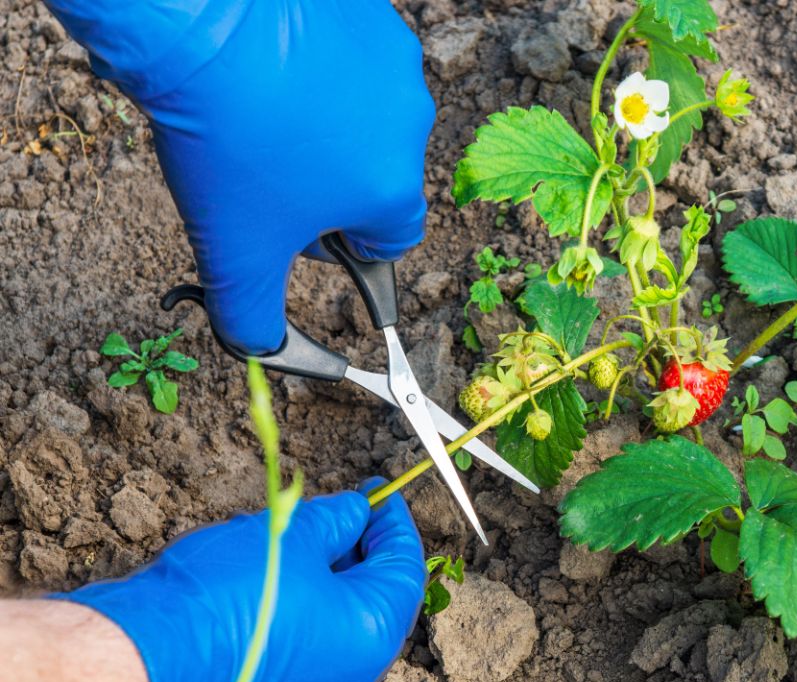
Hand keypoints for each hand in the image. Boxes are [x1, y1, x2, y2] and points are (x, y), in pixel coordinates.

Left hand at [44, 0, 435, 353]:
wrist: (201, 20)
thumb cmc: (227, 137)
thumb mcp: (233, 248)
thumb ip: (252, 316)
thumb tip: (262, 350)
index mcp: (393, 191)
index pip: (391, 242)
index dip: (340, 246)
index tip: (296, 228)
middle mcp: (412, 127)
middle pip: (376, 177)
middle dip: (327, 184)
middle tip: (263, 170)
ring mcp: (394, 64)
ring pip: (366, 115)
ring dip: (326, 123)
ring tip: (261, 111)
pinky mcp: (368, 14)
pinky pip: (351, 57)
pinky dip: (317, 68)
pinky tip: (270, 65)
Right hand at [56, 479, 424, 681]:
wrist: (142, 667)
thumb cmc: (224, 597)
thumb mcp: (290, 535)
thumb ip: (335, 521)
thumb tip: (356, 512)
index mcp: (372, 635)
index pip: (403, 569)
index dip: (392, 524)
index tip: (380, 494)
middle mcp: (350, 681)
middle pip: (369, 603)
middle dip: (356, 554)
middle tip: (338, 514)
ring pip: (329, 632)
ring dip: (320, 587)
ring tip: (291, 546)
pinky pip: (294, 659)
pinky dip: (290, 622)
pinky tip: (261, 590)